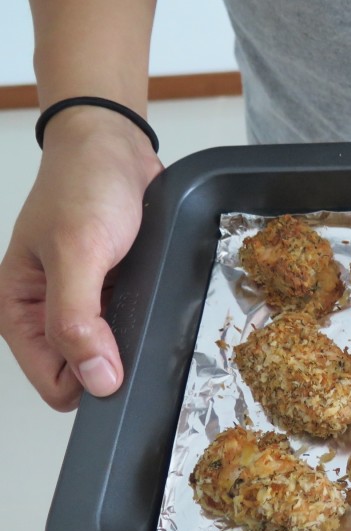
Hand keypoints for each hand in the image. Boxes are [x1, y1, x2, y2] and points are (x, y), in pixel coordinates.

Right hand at [0, 107, 161, 410]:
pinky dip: (145, 316)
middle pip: (86, 374)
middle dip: (115, 361)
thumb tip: (96, 382)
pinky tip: (153, 295)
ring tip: (146, 302)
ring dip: (133, 338)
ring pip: (112, 352)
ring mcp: (83, 303)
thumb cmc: (84, 187)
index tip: (124, 361)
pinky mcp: (113, 289)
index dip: (92, 382)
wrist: (112, 145)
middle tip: (139, 322)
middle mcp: (47, 314)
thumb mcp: (77, 252)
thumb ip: (78, 319)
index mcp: (18, 311)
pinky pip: (131, 323)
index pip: (56, 385)